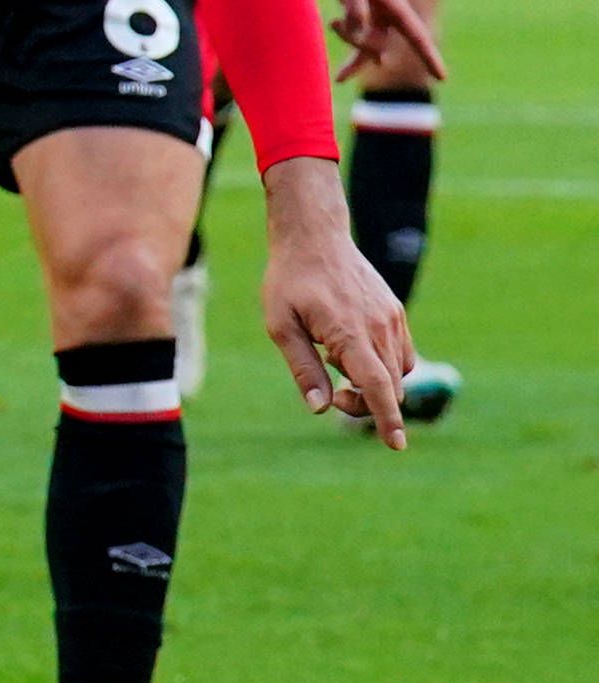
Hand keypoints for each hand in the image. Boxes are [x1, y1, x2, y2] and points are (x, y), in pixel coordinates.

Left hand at [258, 154, 413, 444]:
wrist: (314, 237)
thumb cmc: (289, 282)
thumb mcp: (281, 326)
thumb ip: (302, 369)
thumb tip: (319, 408)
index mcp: (350, 333)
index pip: (377, 386)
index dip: (386, 418)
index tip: (396, 445)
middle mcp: (379, 327)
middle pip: (390, 386)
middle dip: (368, 405)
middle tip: (334, 397)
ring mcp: (392, 318)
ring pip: (399, 371)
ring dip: (375, 385)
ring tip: (334, 365)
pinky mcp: (395, 312)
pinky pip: (401, 352)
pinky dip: (384, 365)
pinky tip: (350, 352)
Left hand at [302, 0, 442, 84]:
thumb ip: (355, 5)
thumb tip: (361, 33)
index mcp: (392, 1)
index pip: (415, 35)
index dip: (428, 57)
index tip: (442, 78)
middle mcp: (386, 7)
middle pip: (383, 44)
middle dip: (361, 47)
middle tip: (334, 23)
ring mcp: (371, 8)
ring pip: (369, 44)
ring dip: (352, 49)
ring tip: (331, 28)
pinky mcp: (354, 6)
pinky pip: (359, 37)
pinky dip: (350, 48)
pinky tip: (338, 63)